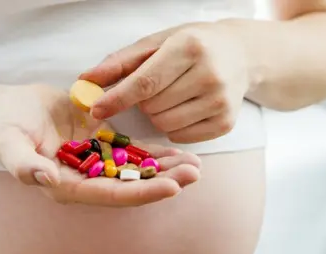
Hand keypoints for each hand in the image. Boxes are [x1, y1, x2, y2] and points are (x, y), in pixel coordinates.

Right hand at [0, 84, 201, 206]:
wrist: (11, 107)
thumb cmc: (6, 126)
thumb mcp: (8, 143)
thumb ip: (24, 163)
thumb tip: (46, 178)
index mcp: (66, 185)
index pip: (108, 194)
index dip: (140, 193)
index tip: (170, 188)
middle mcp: (85, 179)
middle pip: (129, 186)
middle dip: (162, 182)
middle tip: (194, 174)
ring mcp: (95, 163)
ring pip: (136, 171)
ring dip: (165, 170)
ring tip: (195, 165)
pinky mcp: (102, 145)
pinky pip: (132, 152)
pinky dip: (155, 154)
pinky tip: (180, 153)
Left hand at [80, 22, 249, 143]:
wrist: (240, 54)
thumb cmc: (190, 46)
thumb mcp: (155, 43)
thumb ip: (118, 63)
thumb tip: (85, 81)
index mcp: (189, 47)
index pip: (145, 83)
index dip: (117, 99)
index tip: (95, 110)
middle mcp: (209, 75)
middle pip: (152, 108)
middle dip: (143, 102)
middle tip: (156, 87)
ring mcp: (220, 101)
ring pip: (164, 126)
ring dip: (157, 116)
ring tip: (171, 96)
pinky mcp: (226, 123)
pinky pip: (180, 137)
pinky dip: (174, 127)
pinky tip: (185, 107)